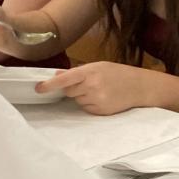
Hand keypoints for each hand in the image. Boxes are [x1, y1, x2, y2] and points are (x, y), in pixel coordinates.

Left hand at [36, 62, 151, 115]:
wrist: (140, 87)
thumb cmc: (119, 73)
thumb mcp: (99, 66)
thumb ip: (78, 71)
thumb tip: (57, 76)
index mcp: (90, 72)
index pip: (65, 79)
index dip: (50, 85)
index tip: (38, 88)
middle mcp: (92, 87)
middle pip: (69, 91)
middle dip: (74, 88)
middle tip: (89, 83)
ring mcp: (96, 100)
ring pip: (77, 100)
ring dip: (82, 96)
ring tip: (100, 90)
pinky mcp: (100, 111)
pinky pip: (86, 108)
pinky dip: (90, 104)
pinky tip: (103, 98)